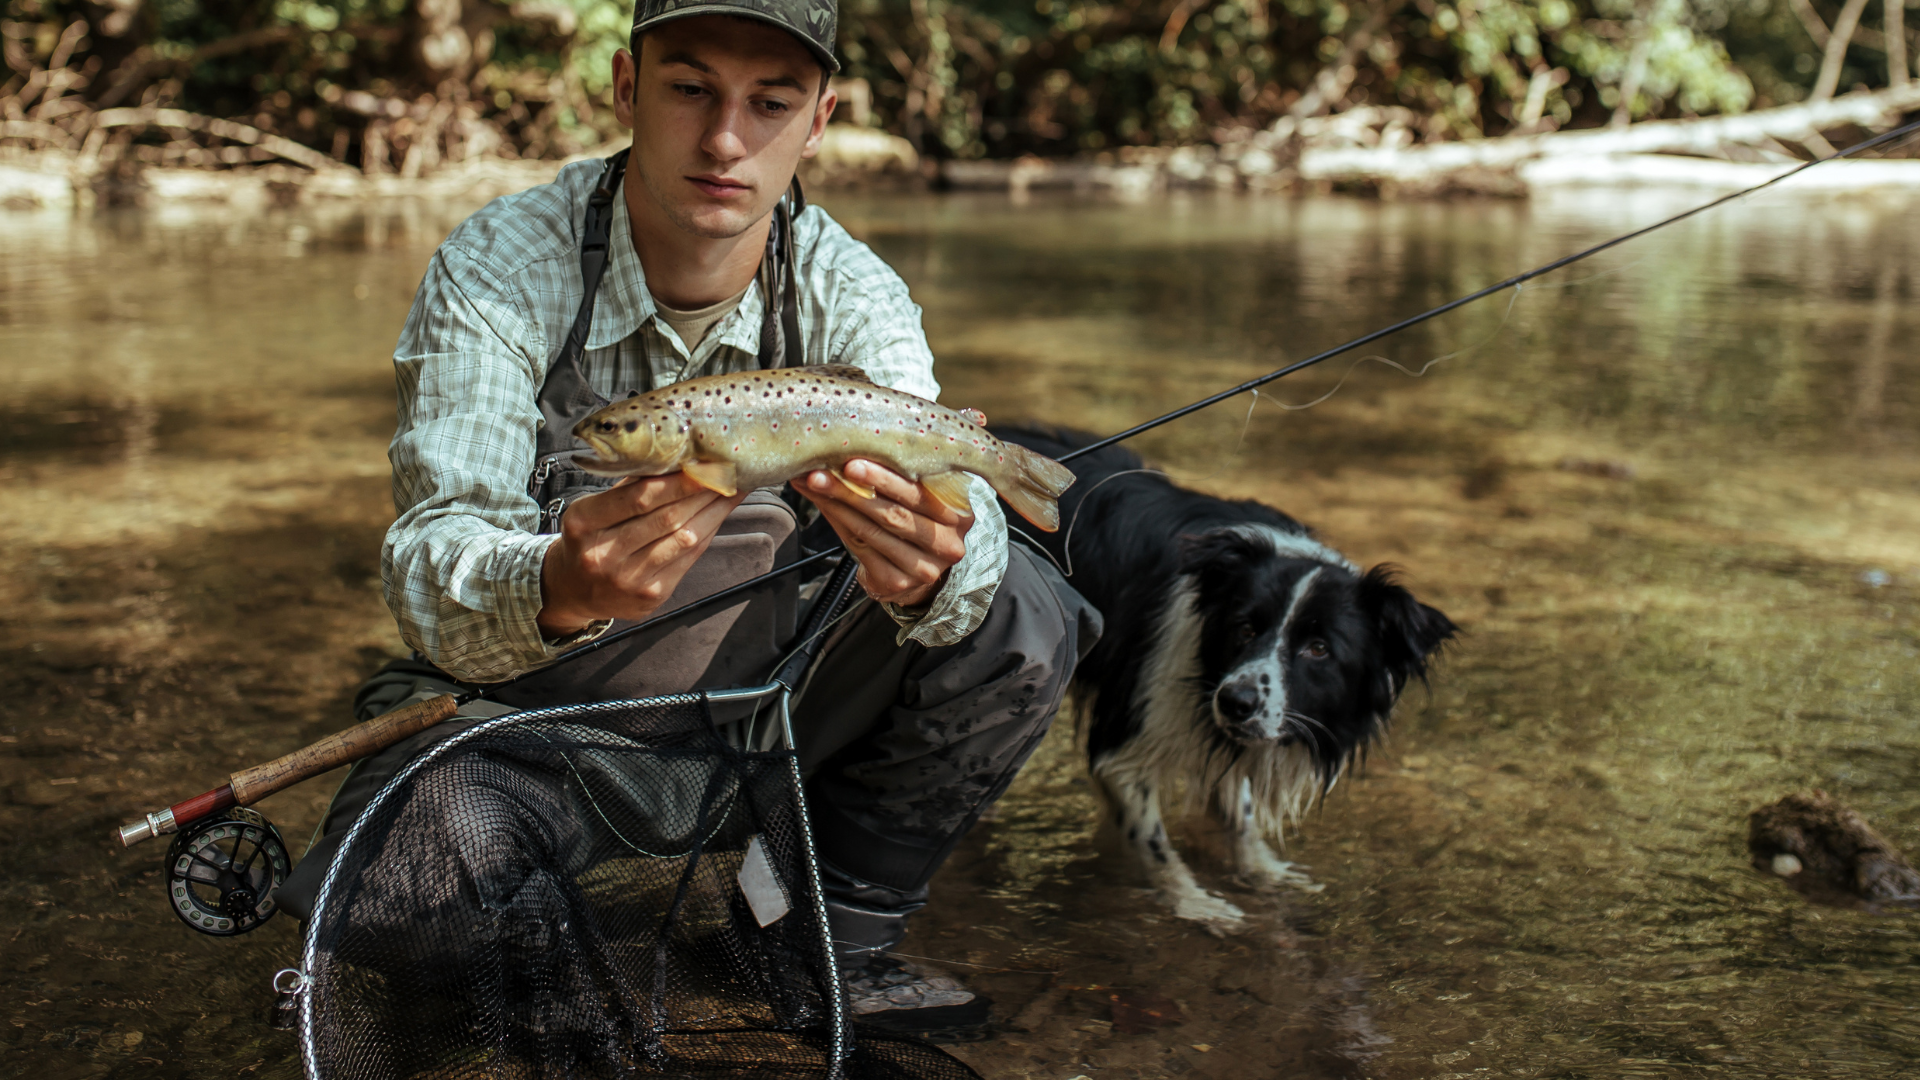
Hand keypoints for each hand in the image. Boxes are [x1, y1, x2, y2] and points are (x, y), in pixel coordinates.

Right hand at [538, 473, 746, 634]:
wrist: (574, 589)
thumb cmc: (589, 539)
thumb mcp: (593, 509)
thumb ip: (629, 487)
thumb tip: (678, 460)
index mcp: (584, 523)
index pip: (639, 498)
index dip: (677, 481)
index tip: (704, 464)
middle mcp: (603, 554)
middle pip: (666, 518)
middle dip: (702, 492)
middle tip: (728, 472)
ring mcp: (628, 579)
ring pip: (683, 539)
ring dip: (713, 512)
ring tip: (731, 491)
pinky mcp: (650, 596)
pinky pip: (688, 559)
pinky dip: (707, 534)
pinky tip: (717, 516)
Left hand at [797, 459, 972, 608]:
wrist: (918, 572)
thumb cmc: (918, 522)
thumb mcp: (927, 497)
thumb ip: (912, 472)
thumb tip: (867, 437)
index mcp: (959, 515)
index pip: (920, 495)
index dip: (885, 479)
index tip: (853, 462)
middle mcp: (947, 544)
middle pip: (895, 515)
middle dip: (854, 491)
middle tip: (823, 473)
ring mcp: (924, 568)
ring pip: (874, 532)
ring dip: (838, 506)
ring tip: (814, 484)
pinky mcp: (898, 582)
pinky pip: (862, 549)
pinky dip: (838, 523)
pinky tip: (823, 506)